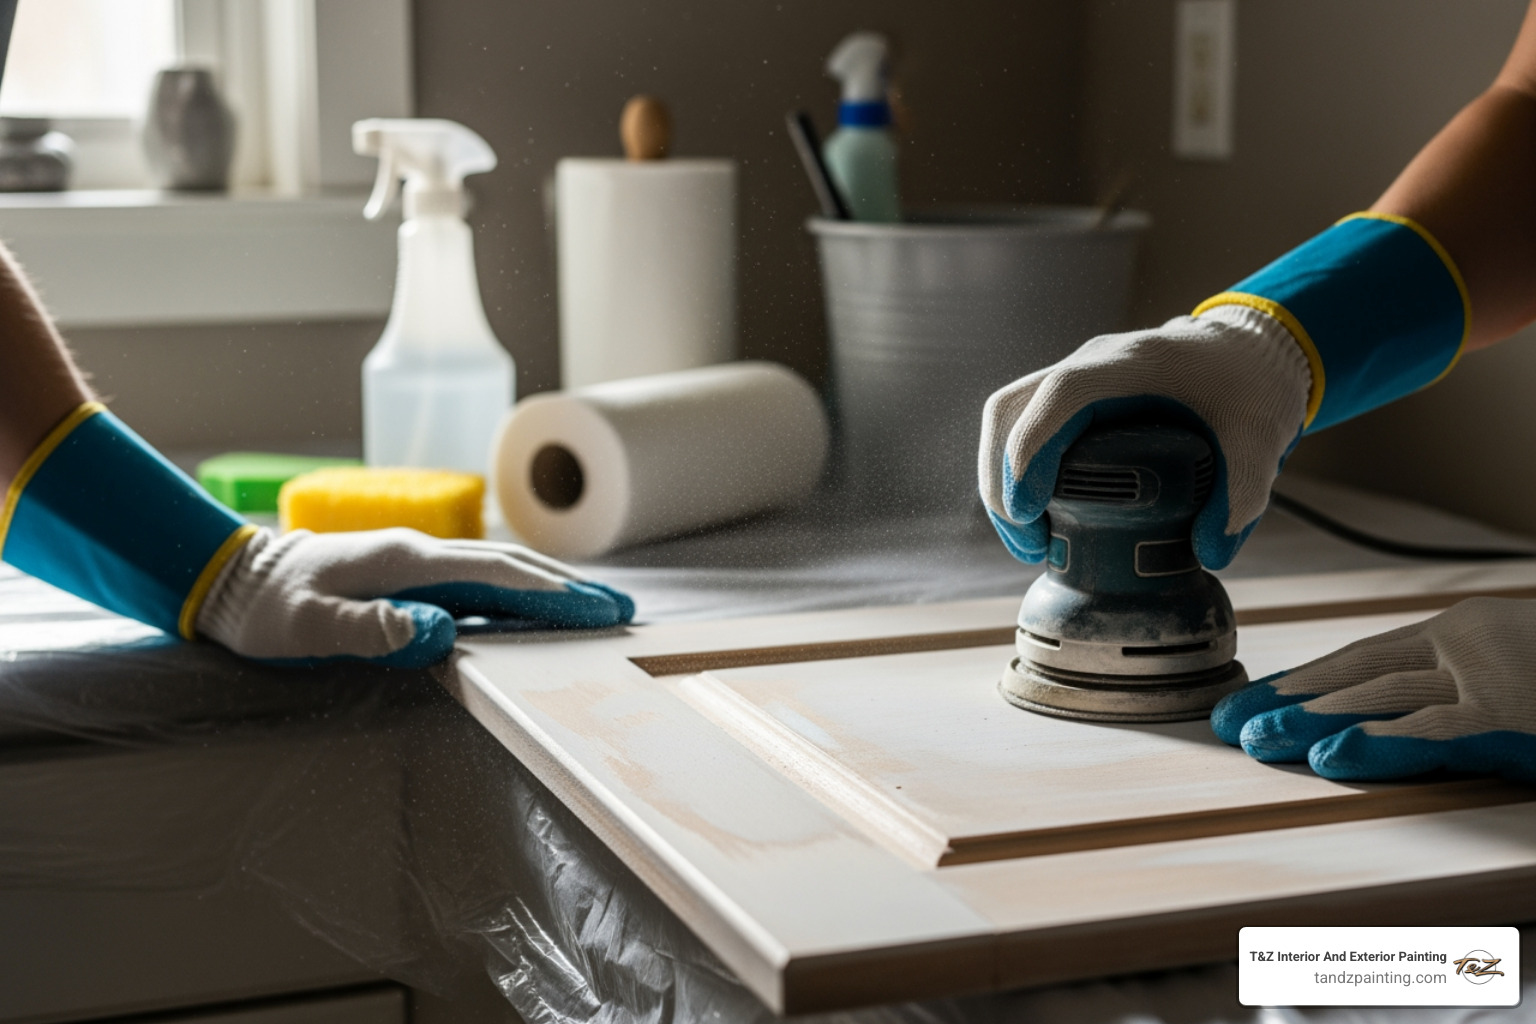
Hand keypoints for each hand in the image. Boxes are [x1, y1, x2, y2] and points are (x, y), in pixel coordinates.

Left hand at [196, 527, 634, 667]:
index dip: (551, 594)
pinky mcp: (410, 579)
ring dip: (551, 591)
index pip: (497, 575)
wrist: (229, 577)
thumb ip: (368, 628)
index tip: (598, 610)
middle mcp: (421, 555)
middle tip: (623, 611)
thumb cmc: (264, 609)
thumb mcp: (304, 626)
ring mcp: (418, 564)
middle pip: (512, 568)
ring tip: (598, 611)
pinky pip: (478, 587)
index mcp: (407, 561)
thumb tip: (437, 629)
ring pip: (500, 575)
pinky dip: (519, 598)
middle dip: (570, 589)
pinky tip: (539, 613)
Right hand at [978, 305, 1310, 568]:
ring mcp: (1075, 380)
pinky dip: (1017, 472)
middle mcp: (1090, 365)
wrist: (1249, 350)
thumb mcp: (1262, 438)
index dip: (1031, 449)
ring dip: (1001, 480)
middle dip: (1002, 480)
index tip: (1029, 508)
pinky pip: (1023, 428)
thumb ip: (1243, 495)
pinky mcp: (1071, 400)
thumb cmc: (1251, 383)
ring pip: (1006, 419)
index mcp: (1132, 362)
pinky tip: (1038, 517)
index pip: (1058, 396)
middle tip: (1028, 542)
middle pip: (1010, 410)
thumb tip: (1209, 551)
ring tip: (1028, 541)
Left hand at [1212, 597, 1535, 782]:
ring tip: (1252, 739)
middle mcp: (1465, 644)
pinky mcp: (1512, 720)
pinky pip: (1434, 734)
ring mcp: (1488, 679)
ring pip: (1378, 698)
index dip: (1303, 681)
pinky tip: (1330, 756)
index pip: (1365, 657)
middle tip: (1228, 721)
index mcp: (1462, 631)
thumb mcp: (1513, 676)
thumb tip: (1399, 712)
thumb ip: (1456, 688)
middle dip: (1286, 698)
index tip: (1254, 699)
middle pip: (1357, 674)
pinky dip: (1378, 744)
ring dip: (1306, 719)